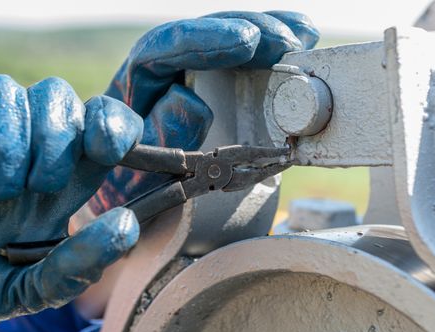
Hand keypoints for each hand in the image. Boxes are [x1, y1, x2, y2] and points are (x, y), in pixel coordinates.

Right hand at [0, 75, 142, 331]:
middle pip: (57, 95)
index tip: (106, 149)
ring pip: (4, 90)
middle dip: (54, 140)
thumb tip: (127, 224)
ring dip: (5, 145)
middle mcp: (24, 147)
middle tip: (36, 189)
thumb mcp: (32, 289)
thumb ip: (79, 264)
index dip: (113, 123)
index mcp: (61, 179)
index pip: (103, 121)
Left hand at [80, 11, 318, 218]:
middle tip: (284, 40)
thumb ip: (161, 137)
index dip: (207, 39)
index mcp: (138, 83)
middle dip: (248, 31)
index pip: (166, 45)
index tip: (246, 41)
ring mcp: (193, 73)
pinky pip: (244, 59)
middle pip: (205, 33)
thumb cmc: (135, 186)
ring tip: (300, 36)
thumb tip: (192, 101)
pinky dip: (272, 50)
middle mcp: (164, 69)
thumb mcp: (139, 170)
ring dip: (265, 35)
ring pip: (227, 40)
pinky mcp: (216, 83)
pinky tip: (298, 37)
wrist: (136, 197)